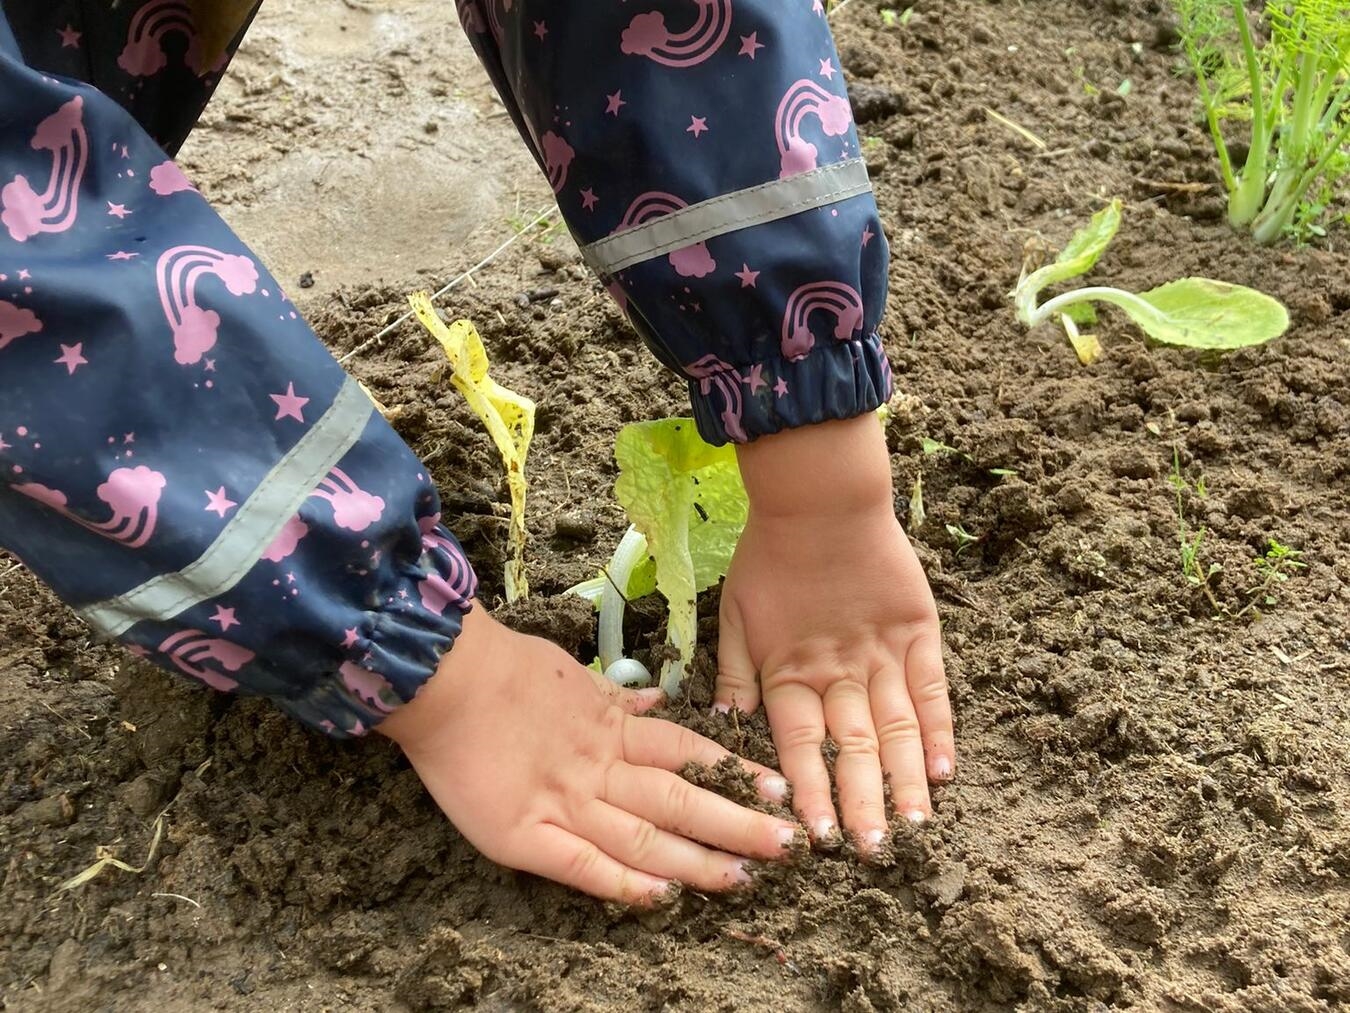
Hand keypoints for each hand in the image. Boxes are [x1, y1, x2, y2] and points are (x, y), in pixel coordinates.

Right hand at [379, 605, 796, 904]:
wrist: (440, 678)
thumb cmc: (503, 671)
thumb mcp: (572, 676)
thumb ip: (616, 698)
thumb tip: (656, 701)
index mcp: (611, 728)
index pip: (688, 753)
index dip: (734, 771)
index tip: (778, 788)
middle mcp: (599, 767)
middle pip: (680, 797)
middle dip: (737, 823)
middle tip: (787, 844)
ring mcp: (564, 801)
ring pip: (645, 834)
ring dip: (696, 858)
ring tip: (744, 877)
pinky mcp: (523, 835)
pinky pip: (582, 865)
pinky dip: (622, 883)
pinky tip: (660, 898)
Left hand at [716, 415, 953, 852]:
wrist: (820, 498)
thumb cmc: (769, 556)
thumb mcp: (734, 615)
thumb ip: (734, 675)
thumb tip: (722, 729)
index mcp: (787, 672)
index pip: (798, 746)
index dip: (808, 791)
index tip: (817, 839)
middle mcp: (837, 672)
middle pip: (851, 748)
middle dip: (862, 803)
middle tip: (874, 852)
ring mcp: (881, 654)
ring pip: (896, 729)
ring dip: (906, 780)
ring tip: (916, 827)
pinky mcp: (916, 632)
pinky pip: (932, 689)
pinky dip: (940, 730)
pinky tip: (947, 769)